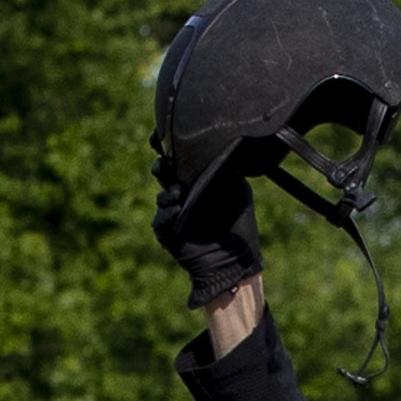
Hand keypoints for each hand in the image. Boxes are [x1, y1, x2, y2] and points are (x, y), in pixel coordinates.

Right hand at [154, 160, 261, 308]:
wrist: (234, 261)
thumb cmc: (239, 223)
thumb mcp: (237, 189)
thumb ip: (225, 168)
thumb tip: (211, 148)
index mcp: (196, 181)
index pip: (178, 161)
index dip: (169, 149)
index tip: (166, 140)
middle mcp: (182, 194)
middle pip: (163, 174)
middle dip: (162, 167)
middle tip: (165, 164)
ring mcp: (172, 213)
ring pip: (161, 196)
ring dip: (167, 193)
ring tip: (178, 193)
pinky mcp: (167, 232)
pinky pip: (161, 220)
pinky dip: (168, 214)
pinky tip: (177, 211)